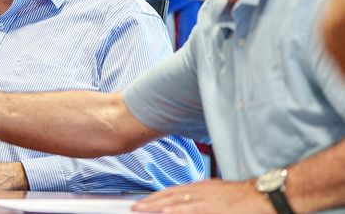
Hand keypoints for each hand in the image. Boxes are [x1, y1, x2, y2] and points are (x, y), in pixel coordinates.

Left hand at [132, 179, 274, 212]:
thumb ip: (201, 199)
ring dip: (157, 205)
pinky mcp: (213, 208)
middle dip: (151, 201)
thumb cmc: (243, 197)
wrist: (262, 196)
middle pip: (170, 194)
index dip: (157, 196)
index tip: (144, 201)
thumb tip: (185, 205)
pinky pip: (191, 209)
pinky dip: (176, 210)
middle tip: (136, 206)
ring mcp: (206, 200)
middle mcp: (201, 191)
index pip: (174, 191)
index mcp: (202, 187)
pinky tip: (165, 211)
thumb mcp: (217, 194)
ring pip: (176, 202)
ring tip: (142, 208)